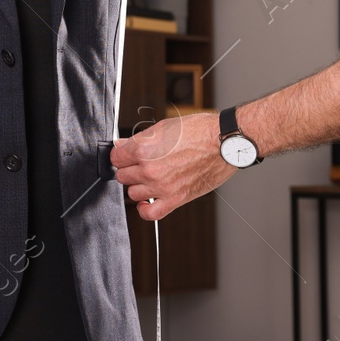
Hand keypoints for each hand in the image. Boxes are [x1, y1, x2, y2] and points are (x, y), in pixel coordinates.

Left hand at [110, 112, 234, 220]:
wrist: (224, 143)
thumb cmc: (199, 131)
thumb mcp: (164, 127)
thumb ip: (139, 139)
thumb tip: (121, 145)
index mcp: (144, 149)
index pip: (116, 157)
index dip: (120, 155)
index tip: (125, 155)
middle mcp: (149, 169)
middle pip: (122, 175)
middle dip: (129, 169)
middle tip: (139, 164)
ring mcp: (161, 186)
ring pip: (133, 193)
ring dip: (138, 186)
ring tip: (149, 178)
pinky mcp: (175, 199)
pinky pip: (150, 214)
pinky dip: (145, 209)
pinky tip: (147, 201)